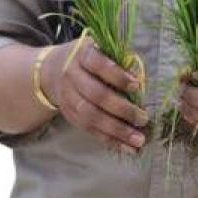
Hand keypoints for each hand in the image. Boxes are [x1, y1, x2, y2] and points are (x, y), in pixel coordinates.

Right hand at [43, 39, 147, 153]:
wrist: (53, 70)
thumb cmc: (90, 59)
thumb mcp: (101, 49)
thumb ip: (120, 61)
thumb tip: (144, 80)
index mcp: (83, 55)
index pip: (99, 64)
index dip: (117, 75)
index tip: (136, 85)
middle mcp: (72, 76)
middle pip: (96, 95)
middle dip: (122, 109)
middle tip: (143, 118)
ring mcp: (68, 98)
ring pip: (91, 117)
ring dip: (117, 131)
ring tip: (139, 140)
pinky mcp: (69, 115)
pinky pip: (90, 130)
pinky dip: (110, 140)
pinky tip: (128, 148)